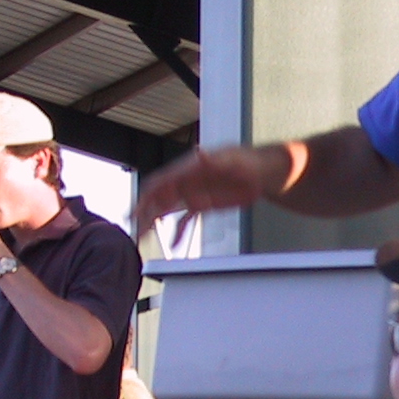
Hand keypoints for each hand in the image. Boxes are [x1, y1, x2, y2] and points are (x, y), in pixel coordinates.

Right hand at [133, 143, 292, 237]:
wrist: (263, 172)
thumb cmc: (248, 162)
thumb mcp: (233, 160)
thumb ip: (215, 160)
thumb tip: (199, 153)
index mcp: (188, 169)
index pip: (160, 182)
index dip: (146, 197)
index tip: (135, 212)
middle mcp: (186, 182)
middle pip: (158, 198)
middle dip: (144, 215)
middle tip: (135, 233)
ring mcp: (193, 194)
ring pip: (167, 210)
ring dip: (154, 223)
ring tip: (144, 239)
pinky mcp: (203, 205)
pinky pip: (185, 220)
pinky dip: (179, 232)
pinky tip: (174, 245)